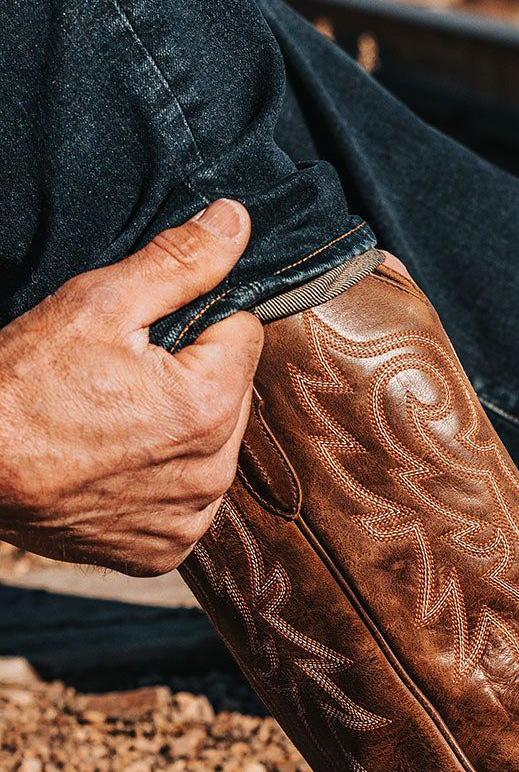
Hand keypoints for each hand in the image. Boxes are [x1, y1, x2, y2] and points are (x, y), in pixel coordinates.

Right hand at [0, 200, 263, 574]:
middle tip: (120, 378)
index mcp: (213, 403)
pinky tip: (113, 466)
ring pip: (212, 447)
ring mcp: (190, 516)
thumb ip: (179, 263)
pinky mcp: (165, 549)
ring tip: (111, 422)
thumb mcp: (96, 305)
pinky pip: (184, 500)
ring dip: (178, 431)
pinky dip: (158, 482)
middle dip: (191, 377)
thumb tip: (236, 221)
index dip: (196, 323)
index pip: (243, 335)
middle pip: (231, 394)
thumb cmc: (20, 387)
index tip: (147, 333)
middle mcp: (215, 469)